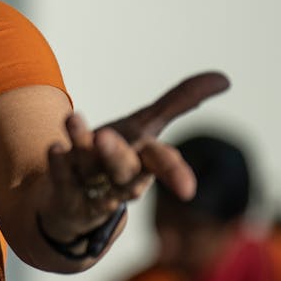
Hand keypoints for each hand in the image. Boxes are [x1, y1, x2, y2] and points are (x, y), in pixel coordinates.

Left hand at [43, 71, 229, 238]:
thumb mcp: (146, 126)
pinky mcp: (63, 190)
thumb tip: (225, 78)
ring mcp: (90, 186)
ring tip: (73, 118)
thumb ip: (180, 102)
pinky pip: (61, 177)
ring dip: (80, 144)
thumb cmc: (117, 157)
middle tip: (104, 138)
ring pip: (87, 168)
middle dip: (116, 155)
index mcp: (143, 162)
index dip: (175, 174)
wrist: (73, 201)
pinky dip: (58, 163)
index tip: (187, 191)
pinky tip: (55, 147)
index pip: (163, 164)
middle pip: (122, 170)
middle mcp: (118, 176)